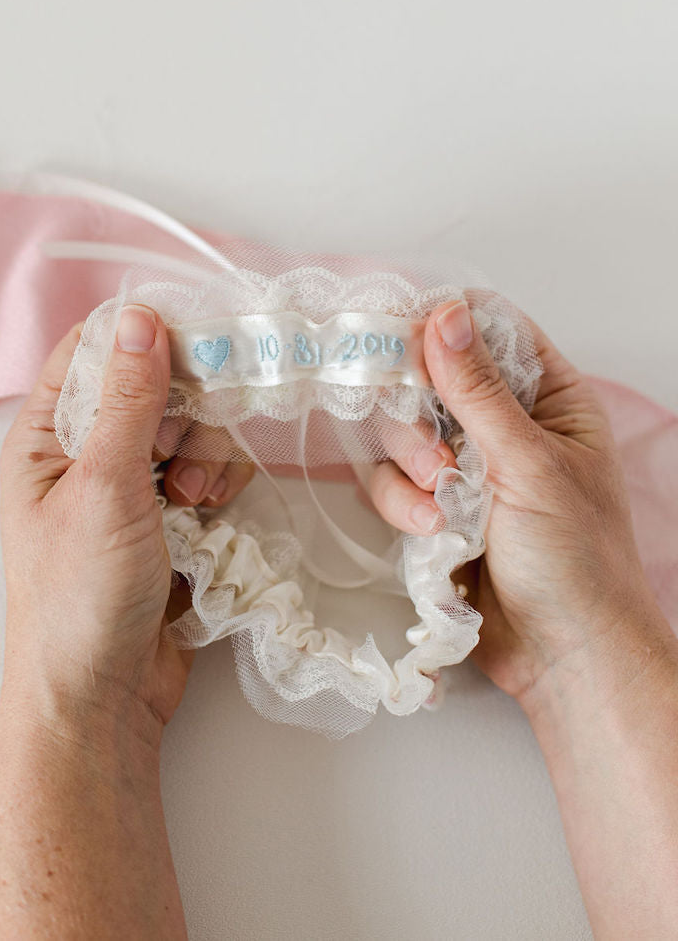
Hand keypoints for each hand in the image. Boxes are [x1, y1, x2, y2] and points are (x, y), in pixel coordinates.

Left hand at [0, 304, 250, 736]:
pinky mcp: (174, 517)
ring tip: (192, 506)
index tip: (199, 345)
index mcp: (50, 434)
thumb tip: (140, 318)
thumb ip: (129, 402)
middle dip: (187, 417)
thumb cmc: (79, 596)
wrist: (102, 696)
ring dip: (208, 458)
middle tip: (178, 465)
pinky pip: (214, 472)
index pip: (96, 351)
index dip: (147, 339)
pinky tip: (210, 519)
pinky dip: (222, 487)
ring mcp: (135, 485)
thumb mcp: (104, 488)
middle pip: (160, 386)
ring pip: (196, 430)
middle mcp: (91, 451)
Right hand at [368, 298, 671, 705]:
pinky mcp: (433, 508)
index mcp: (549, 398)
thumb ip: (478, 391)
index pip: (490, 332)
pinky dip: (401, 506)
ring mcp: (465, 467)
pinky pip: (391, 483)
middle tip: (439, 460)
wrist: (563, 656)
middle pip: (429, 379)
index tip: (399, 336)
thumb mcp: (530, 464)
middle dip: (420, 421)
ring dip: (410, 469)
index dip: (443, 327)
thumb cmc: (577, 557)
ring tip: (441, 511)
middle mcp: (503, 425)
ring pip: (400, 434)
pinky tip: (431, 534)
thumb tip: (445, 312)